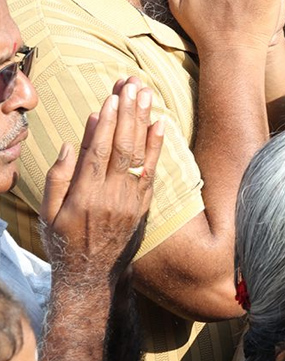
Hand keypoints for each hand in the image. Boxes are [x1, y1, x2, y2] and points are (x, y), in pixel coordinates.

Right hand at [40, 78, 164, 284]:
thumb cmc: (63, 241)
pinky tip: (160, 122)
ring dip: (143, 120)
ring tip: (146, 93)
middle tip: (132, 85)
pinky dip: (157, 145)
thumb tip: (70, 144)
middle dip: (128, 112)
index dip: (106, 123)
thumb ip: (58, 178)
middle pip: (122, 146)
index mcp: (84, 196)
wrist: (92, 275)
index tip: (111, 97)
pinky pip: (153, 169)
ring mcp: (131, 199)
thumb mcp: (48, 214)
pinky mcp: (144, 203)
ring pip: (139, 153)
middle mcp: (111, 195)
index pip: (97, 151)